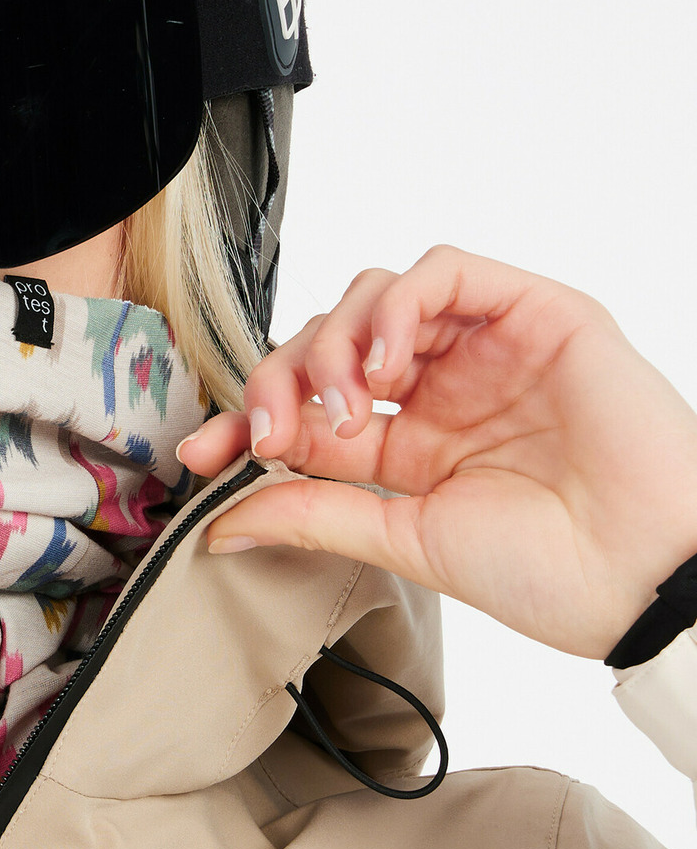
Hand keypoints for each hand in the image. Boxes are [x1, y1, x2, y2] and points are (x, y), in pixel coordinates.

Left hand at [178, 245, 696, 658]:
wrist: (644, 577)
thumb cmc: (551, 574)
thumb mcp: (408, 541)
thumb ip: (317, 514)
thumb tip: (220, 520)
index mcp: (412, 445)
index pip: (309, 406)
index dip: (250, 417)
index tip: (204, 452)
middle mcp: (443, 388)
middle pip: (329, 341)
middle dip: (282, 378)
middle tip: (275, 434)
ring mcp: (486, 346)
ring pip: (374, 296)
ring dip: (335, 343)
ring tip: (344, 408)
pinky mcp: (533, 311)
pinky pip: (443, 271)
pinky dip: (397, 306)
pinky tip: (386, 365)